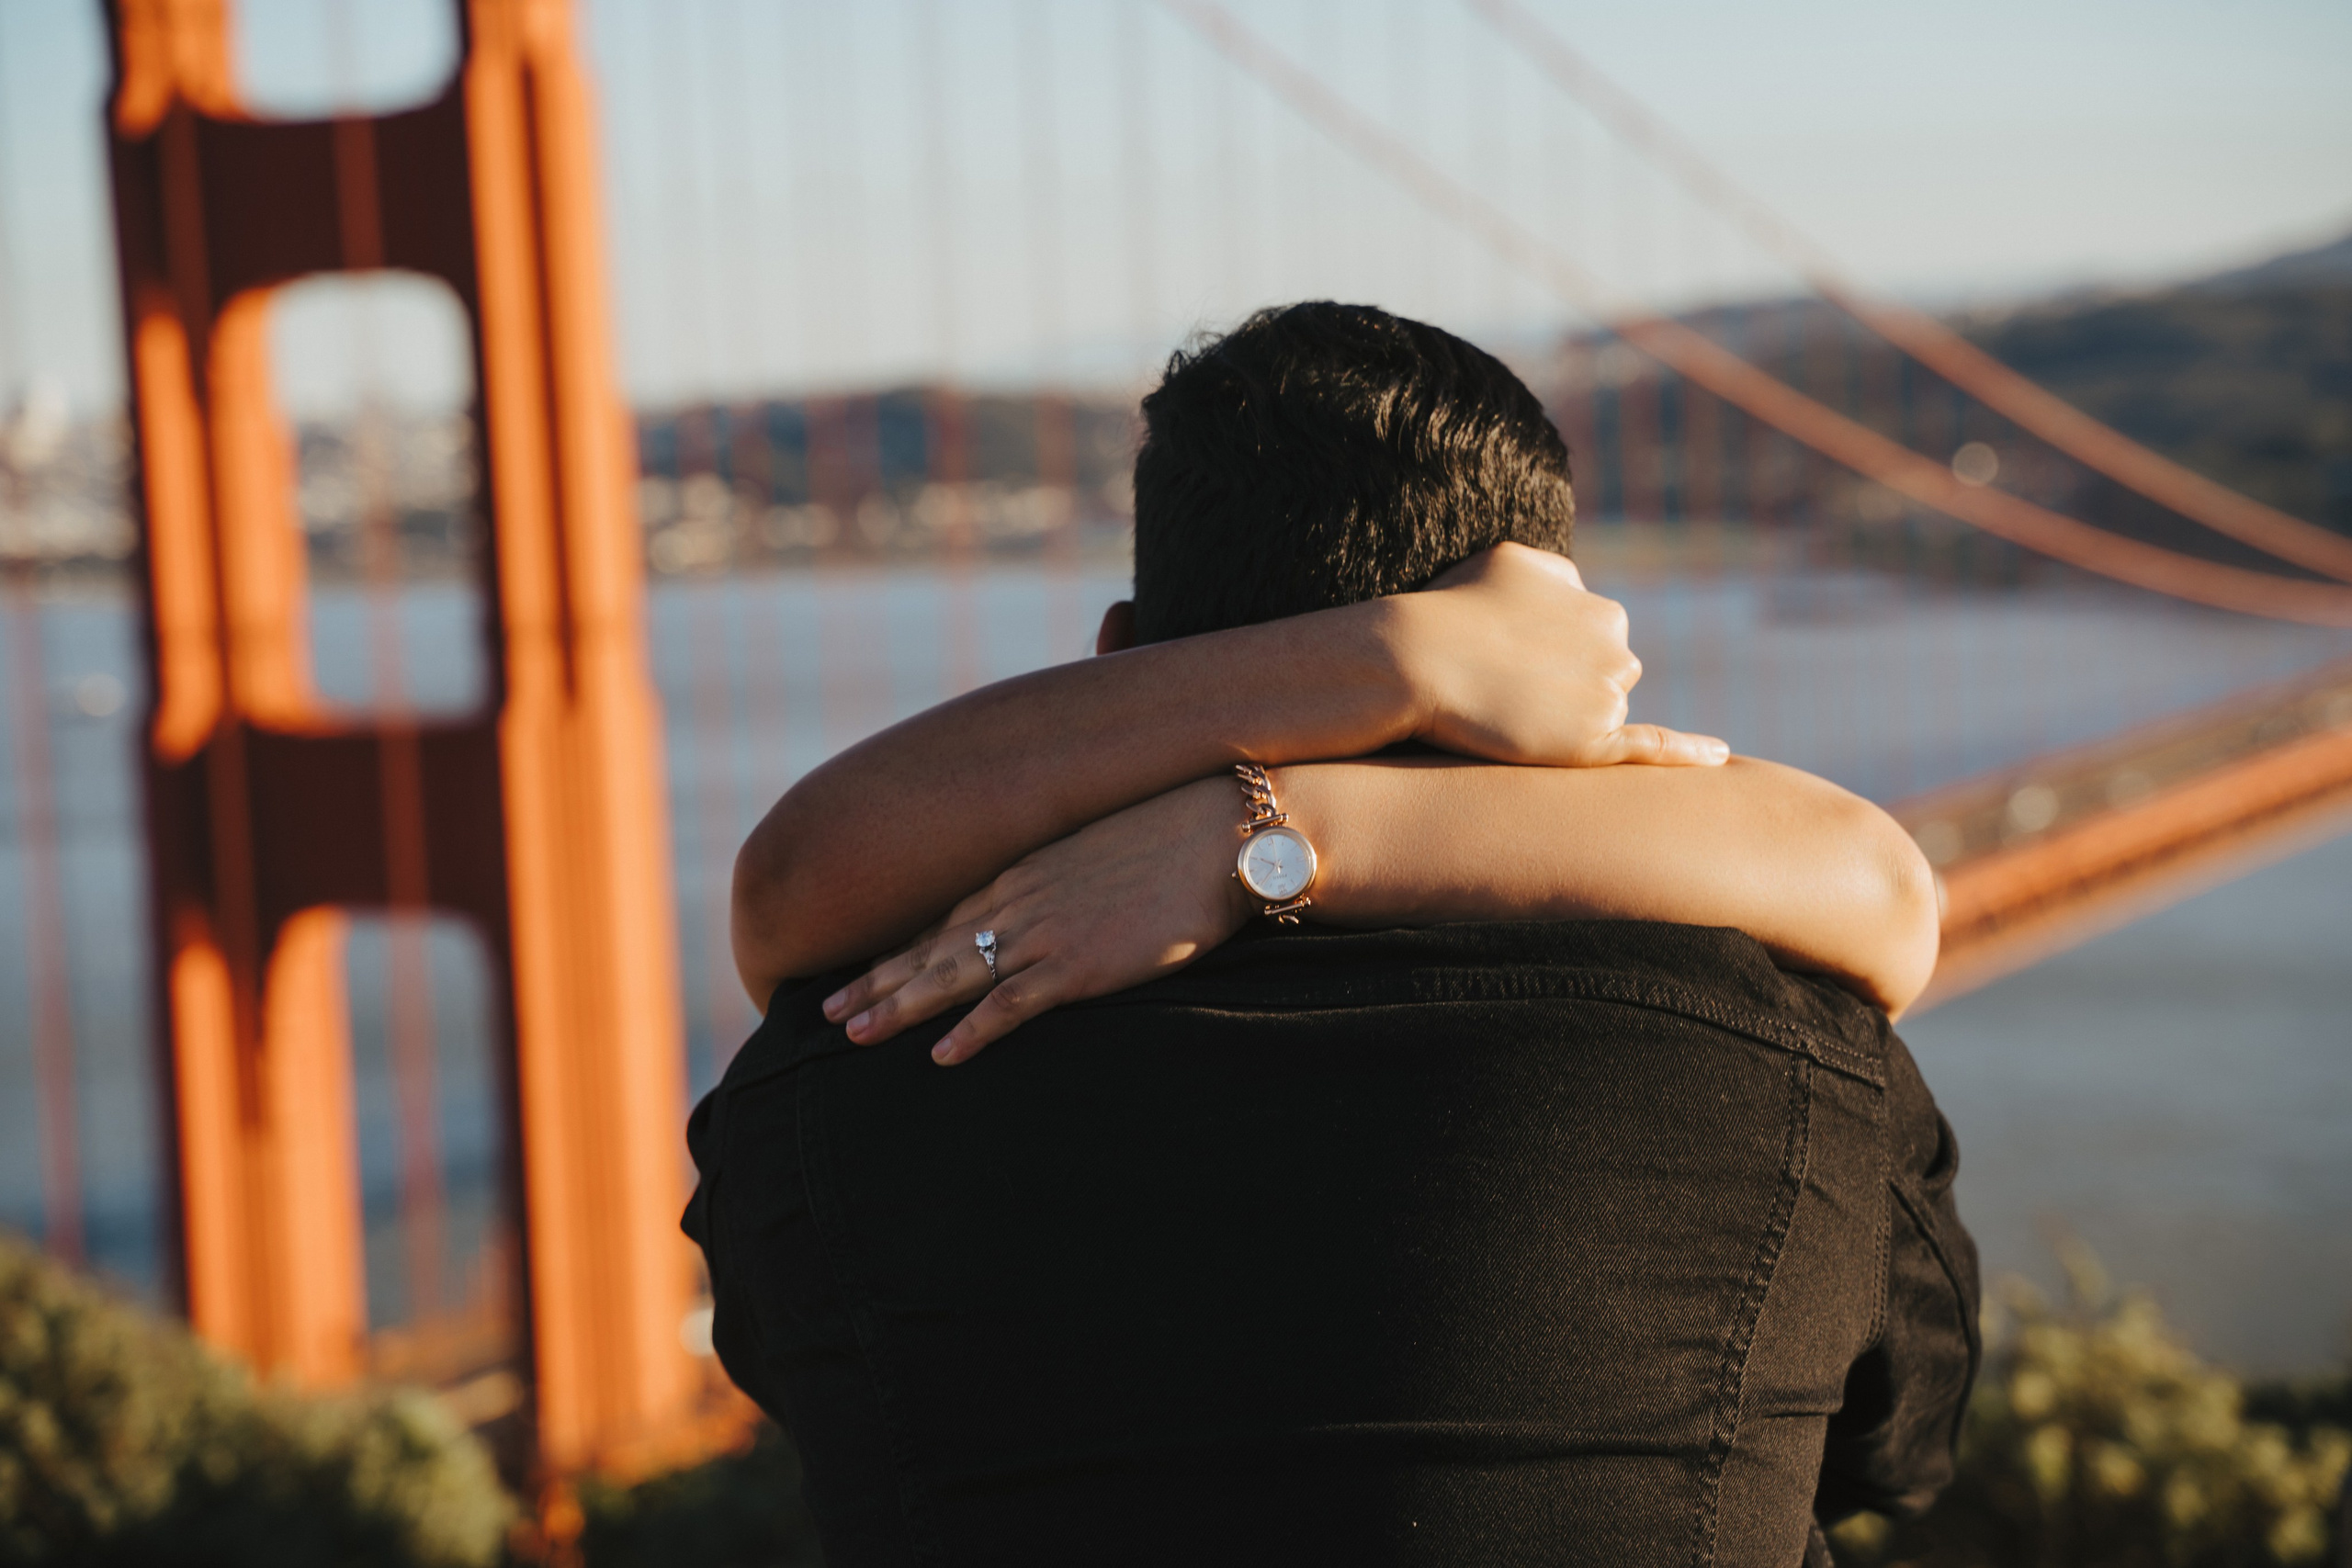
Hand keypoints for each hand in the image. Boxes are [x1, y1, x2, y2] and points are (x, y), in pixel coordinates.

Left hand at [822, 778, 1249, 1064]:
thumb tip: (1059, 901)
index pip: (944, 918)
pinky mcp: (1079, 964)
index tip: (861, 971)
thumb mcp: (1101, 851)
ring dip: (900, 1005)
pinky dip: (974, 1030)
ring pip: (954, 974)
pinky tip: (942, 1055)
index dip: (899, 949)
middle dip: (876, 980)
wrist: (1221, 834)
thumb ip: (1066, 878)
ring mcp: (1045, 931)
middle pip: (931, 947)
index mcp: (1024, 873)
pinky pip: (1012, 1003)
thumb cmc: (1174, 840)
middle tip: (827, 1011)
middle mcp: (1020, 900)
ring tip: (856, 1035)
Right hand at [1385, 542, 1727, 767]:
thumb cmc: (1452, 609)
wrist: (1418, 659)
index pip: (1598, 643)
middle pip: (1610, 679)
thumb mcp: (1511, 561)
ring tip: (1509, 712)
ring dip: (1570, 718)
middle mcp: (1618, 649)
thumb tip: (1580, 587)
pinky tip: (1719, 756)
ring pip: (1605, 715)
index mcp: (1603, 609)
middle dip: (1572, 687)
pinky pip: (1653, 747)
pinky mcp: (1591, 743)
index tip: (1516, 662)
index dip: (1557, 659)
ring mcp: (1608, 698)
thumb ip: (1559, 575)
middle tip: (1509, 690)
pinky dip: (1690, 752)